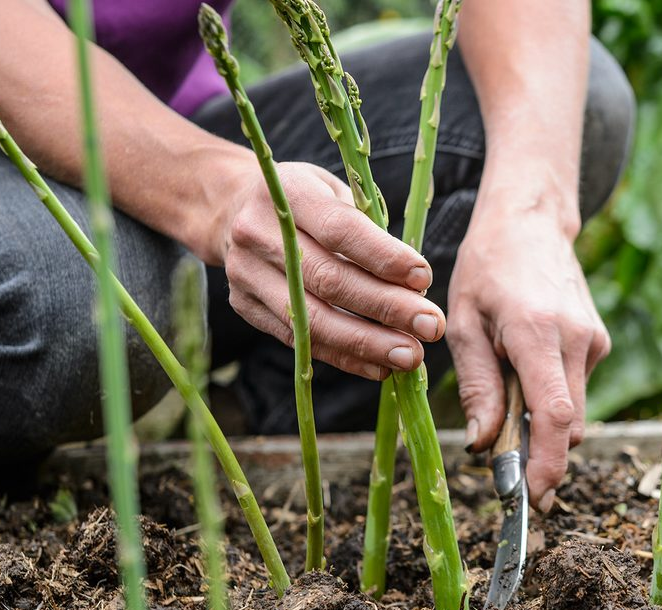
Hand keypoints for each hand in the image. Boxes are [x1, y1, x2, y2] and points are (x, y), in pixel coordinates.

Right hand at [210, 161, 445, 377]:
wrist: (231, 208)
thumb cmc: (305, 199)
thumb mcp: (335, 191)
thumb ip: (370, 229)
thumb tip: (415, 285)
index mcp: (289, 192)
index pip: (340, 230)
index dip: (384, 257)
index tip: (424, 278)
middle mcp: (259, 233)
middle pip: (329, 280)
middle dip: (387, 307)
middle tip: (431, 326)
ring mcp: (247, 274)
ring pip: (312, 319)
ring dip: (368, 343)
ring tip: (411, 356)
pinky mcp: (246, 306)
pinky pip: (300, 341)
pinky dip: (345, 357)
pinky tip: (380, 366)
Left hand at [449, 192, 609, 511]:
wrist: (530, 221)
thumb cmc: (487, 266)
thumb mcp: (464, 323)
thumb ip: (476, 387)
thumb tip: (484, 444)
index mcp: (538, 332)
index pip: (554, 414)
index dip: (546, 463)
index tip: (532, 497)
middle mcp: (577, 339)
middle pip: (567, 424)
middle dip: (539, 454)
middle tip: (502, 464)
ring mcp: (593, 341)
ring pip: (572, 409)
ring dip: (540, 421)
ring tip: (505, 391)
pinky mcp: (598, 342)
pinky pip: (575, 388)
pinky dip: (549, 396)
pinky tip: (523, 365)